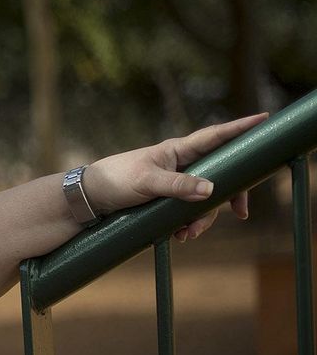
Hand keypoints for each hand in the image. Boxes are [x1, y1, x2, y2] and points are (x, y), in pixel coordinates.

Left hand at [83, 113, 267, 241]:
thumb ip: (178, 185)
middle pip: (221, 175)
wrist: (89, 199)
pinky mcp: (168, 198)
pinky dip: (189, 224)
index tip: (265, 119)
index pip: (215, 136)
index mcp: (177, 150)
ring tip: (187, 235)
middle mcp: (181, 163)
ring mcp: (176, 181)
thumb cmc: (115, 181)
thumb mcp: (147, 182)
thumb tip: (212, 190)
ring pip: (206, 198)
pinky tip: (179, 236)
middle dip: (230, 196)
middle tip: (241, 213)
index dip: (240, 128)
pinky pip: (190, 211)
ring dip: (203, 218)